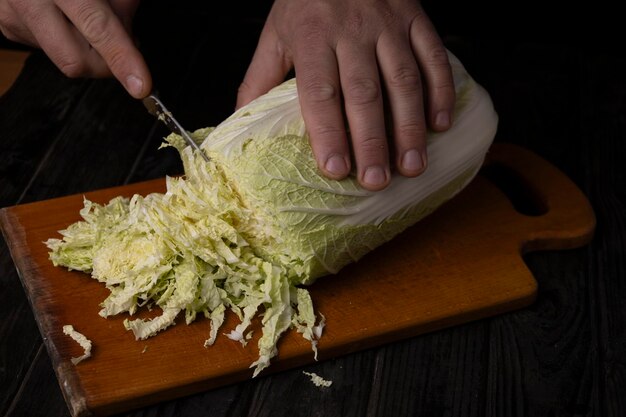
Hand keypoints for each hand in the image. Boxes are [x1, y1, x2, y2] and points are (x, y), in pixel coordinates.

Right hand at [0, 0, 150, 97]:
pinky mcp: (9, 27)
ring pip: (64, 59)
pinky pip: (49, 50)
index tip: (140, 85)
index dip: (121, 56)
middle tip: (124, 44)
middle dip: (108, 63)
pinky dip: (69, 40)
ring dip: (89, 50)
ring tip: (90, 19)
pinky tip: (68, 18)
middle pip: (76, 60)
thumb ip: (122, 3)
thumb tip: (132, 42)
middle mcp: (29, 0)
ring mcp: (13, 15)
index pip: (96, 25)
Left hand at [236, 0, 454, 190]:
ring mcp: (388, 25)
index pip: (320, 93)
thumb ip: (259, 79)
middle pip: (364, 94)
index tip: (335, 169)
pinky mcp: (416, 18)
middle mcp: (352, 31)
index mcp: (312, 37)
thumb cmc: (305, 0)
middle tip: (376, 181)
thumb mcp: (275, 34)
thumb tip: (238, 122)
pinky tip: (440, 124)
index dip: (328, 133)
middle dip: (371, 142)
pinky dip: (441, 91)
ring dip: (409, 127)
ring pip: (403, 80)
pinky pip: (434, 57)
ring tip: (412, 166)